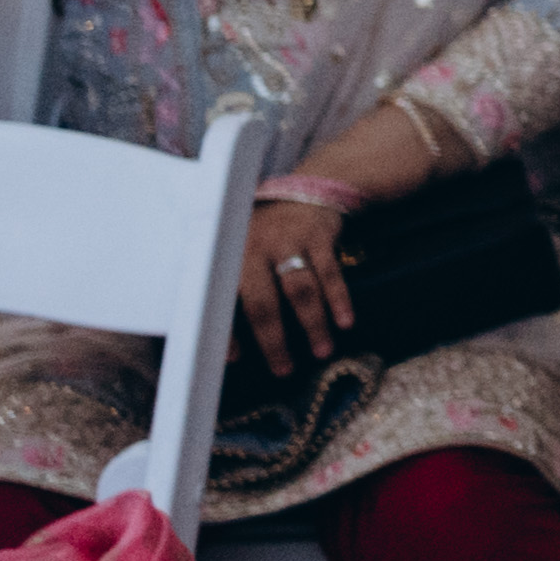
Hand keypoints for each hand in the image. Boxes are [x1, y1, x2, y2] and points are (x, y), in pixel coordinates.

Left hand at [238, 192, 352, 375]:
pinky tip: (345, 322)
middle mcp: (257, 248)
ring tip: (322, 352)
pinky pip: (330, 273)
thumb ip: (228, 283)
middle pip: (264, 302)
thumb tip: (214, 336)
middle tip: (284, 370)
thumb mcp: (236, 249)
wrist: (303, 191)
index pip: (223, 301)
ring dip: (313, 324)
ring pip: (301, 290)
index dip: (228, 331)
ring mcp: (290, 241)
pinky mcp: (320, 237)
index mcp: (229, 256)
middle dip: (274, 340)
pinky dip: (339, 299)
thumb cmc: (262, 234)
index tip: (234, 358)